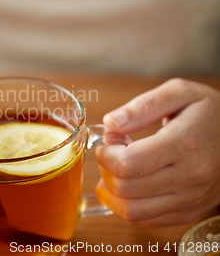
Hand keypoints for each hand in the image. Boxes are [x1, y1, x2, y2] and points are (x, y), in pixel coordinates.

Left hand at [96, 78, 219, 225]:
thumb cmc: (207, 113)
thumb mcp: (180, 93)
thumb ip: (143, 106)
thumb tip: (111, 122)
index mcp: (186, 144)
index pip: (129, 163)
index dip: (106, 154)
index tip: (109, 141)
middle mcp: (190, 177)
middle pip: (126, 187)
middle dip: (107, 168)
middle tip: (113, 152)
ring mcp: (190, 199)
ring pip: (131, 210)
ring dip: (111, 190)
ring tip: (117, 169)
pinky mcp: (188, 213)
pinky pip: (144, 220)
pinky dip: (124, 205)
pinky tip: (127, 184)